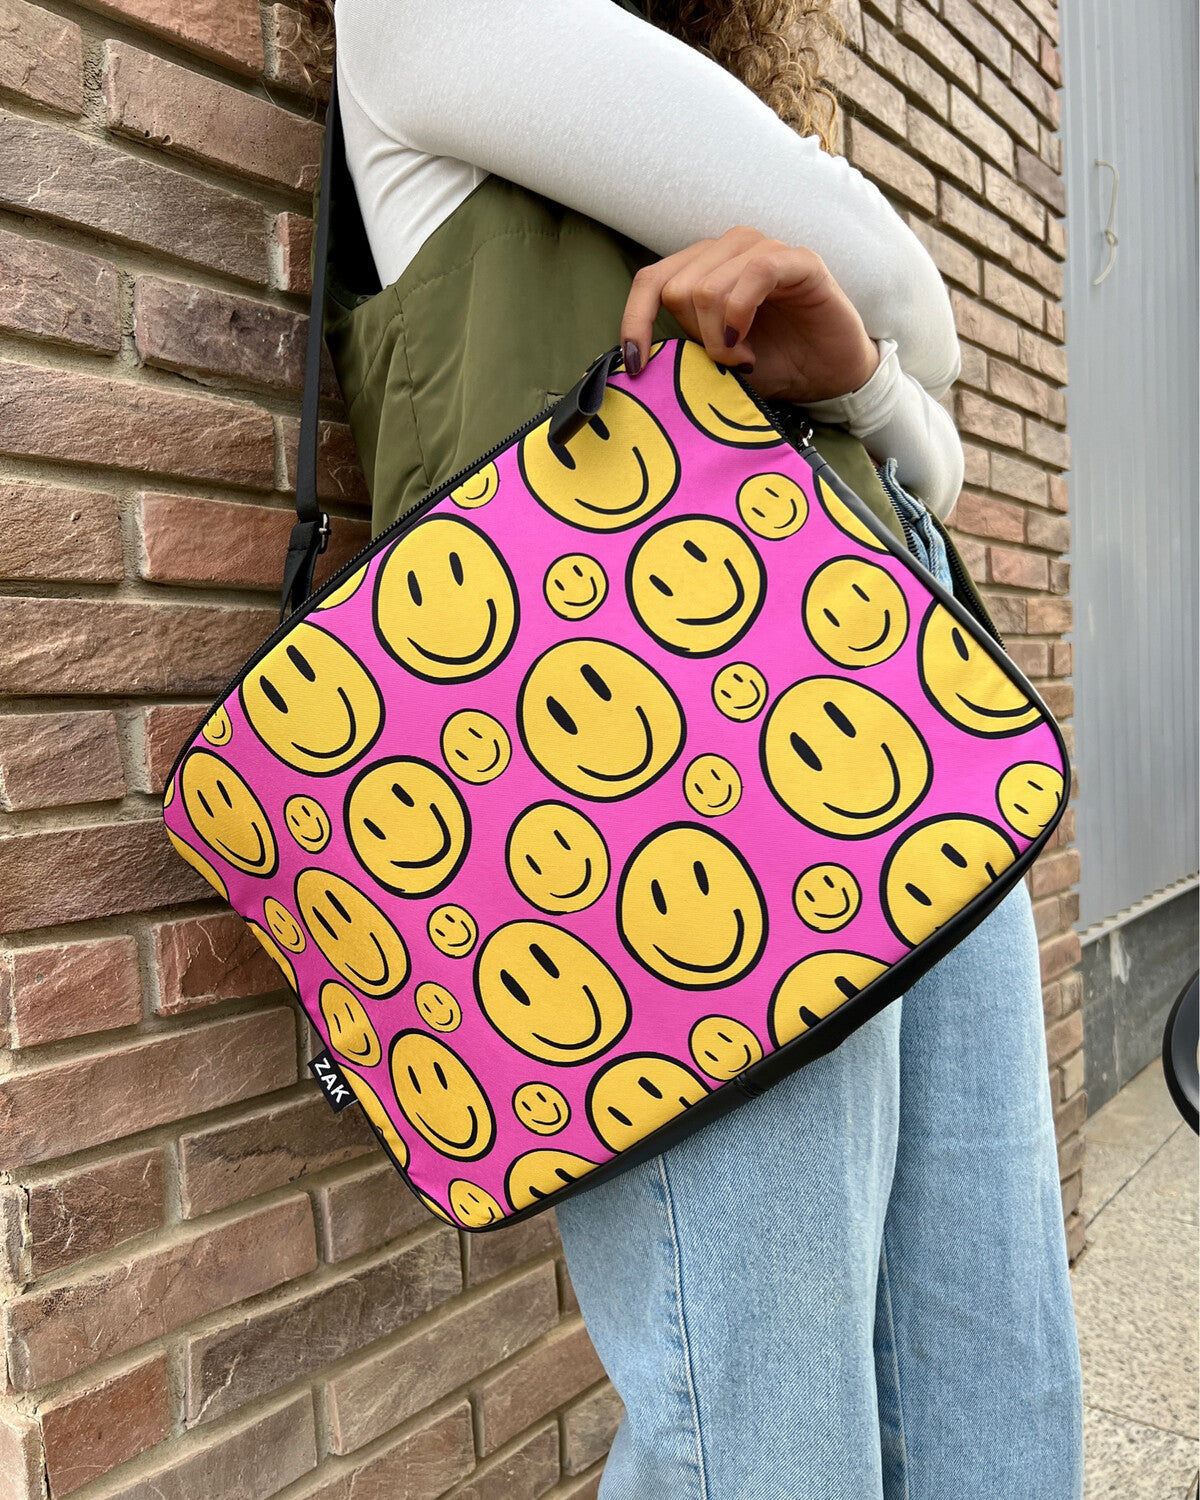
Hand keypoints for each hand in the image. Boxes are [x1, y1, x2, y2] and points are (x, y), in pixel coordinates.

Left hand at [621, 226, 880, 403]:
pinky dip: (740, 316)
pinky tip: (745, 345)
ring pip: (708, 286)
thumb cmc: (773, 364)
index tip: (636, 365)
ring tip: (742, 358)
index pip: (651, 281)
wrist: (830, 375)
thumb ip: (681, 353)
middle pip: (678, 288)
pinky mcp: (798, 261)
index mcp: (704, 269)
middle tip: (726, 362)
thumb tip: (638, 361)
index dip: (635, 320)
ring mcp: (763, 250)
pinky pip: (753, 274)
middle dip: (695, 337)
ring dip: (718, 337)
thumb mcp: (715, 366)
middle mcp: (730, 250)